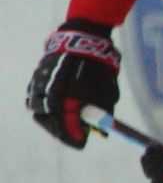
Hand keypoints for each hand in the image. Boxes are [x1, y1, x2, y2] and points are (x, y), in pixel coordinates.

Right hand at [25, 21, 121, 149]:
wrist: (83, 39)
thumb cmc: (99, 67)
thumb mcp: (108, 91)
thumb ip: (103, 113)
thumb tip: (103, 134)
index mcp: (68, 95)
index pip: (65, 124)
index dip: (73, 136)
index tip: (82, 143)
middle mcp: (50, 90)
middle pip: (49, 121)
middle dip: (62, 131)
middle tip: (75, 136)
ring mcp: (40, 83)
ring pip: (38, 111)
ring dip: (52, 120)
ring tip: (66, 123)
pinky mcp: (35, 77)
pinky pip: (34, 98)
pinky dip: (44, 107)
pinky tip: (57, 109)